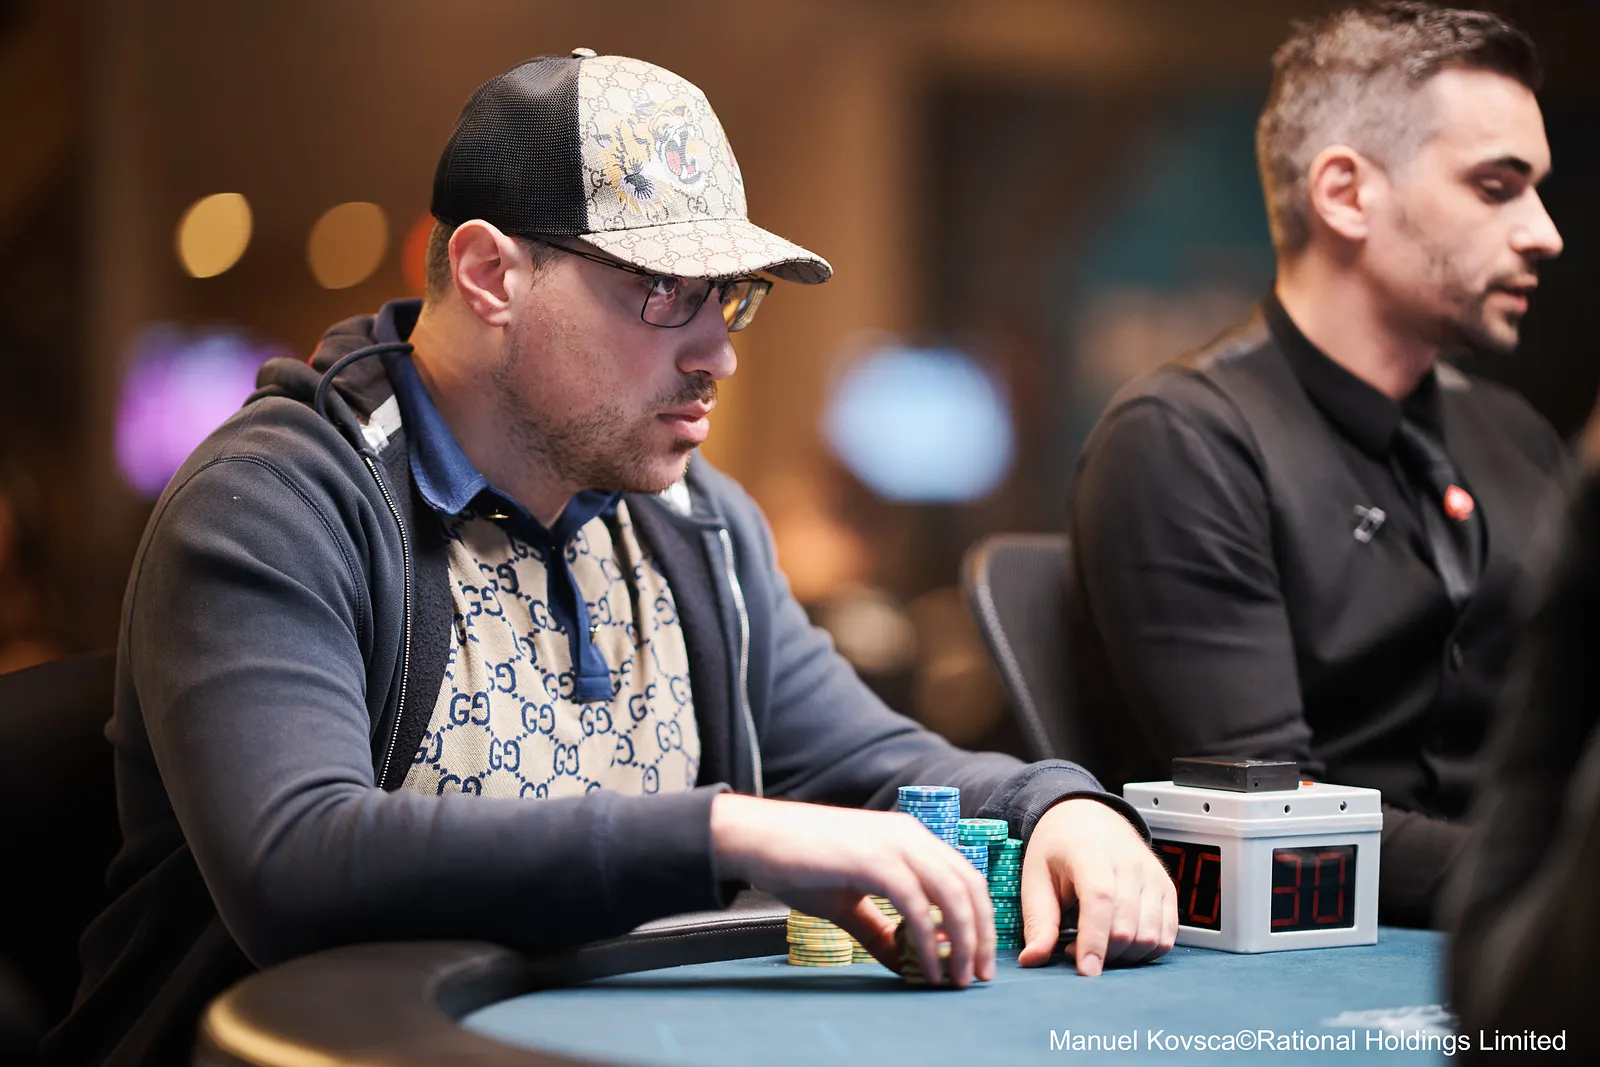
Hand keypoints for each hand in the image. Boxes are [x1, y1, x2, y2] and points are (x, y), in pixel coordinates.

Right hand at [710, 793, 994, 986]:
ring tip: (956, 979)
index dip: (980, 919)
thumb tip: (905, 964)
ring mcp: (894, 844)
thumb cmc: (798, 865)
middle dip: (981, 935)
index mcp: (910, 839)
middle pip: (969, 886)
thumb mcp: (847, 904)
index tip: (977, 958)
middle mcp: (910, 836)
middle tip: (977, 976)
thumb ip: (879, 930)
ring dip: (961, 942)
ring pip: (951, 895)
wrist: (756, 840)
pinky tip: (925, 970)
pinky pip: (915, 906)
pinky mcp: (873, 859)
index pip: (964, 877)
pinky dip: (926, 941)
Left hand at [1017, 798, 1176, 974]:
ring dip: (1124, 956)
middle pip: (1126, 926)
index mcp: (1089, 853)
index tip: (1085, 972)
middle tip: (1072, 947)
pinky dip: (1145, 950)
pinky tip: (1119, 942)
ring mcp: (1153, 875)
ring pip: (1150, 936)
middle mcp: (1129, 862)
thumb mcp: (1036, 878)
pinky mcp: (1167, 888)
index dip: (1094, 940)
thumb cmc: (1058, 849)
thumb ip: (1038, 922)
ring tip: (1095, 942)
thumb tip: (1032, 961)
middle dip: (1102, 953)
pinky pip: (1167, 935)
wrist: (1088, 816)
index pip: (1100, 900)